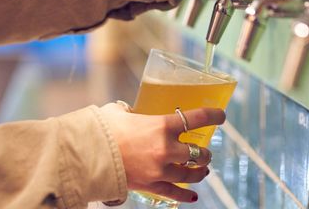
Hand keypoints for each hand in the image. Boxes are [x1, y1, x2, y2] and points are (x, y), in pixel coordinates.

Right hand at [101, 103, 225, 202]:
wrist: (87, 156)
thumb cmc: (102, 130)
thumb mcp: (118, 112)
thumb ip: (129, 111)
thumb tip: (127, 112)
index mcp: (162, 125)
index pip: (197, 118)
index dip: (213, 116)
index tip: (221, 116)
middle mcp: (167, 148)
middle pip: (197, 152)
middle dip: (204, 152)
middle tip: (205, 151)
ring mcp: (160, 169)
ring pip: (190, 173)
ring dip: (200, 171)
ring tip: (203, 170)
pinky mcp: (151, 185)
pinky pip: (174, 193)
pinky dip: (185, 195)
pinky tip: (193, 196)